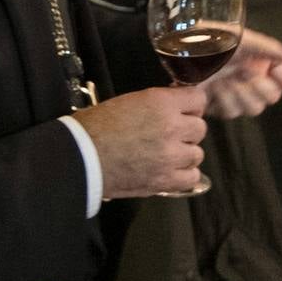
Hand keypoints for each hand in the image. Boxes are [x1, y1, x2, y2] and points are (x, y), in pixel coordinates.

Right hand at [71, 85, 207, 196]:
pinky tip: (170, 171)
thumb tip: (176, 104)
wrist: (81, 157)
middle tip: (170, 134)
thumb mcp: (131, 101)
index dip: (191, 105)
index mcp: (161, 103)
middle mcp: (172, 127)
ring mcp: (171, 156)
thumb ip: (159, 104)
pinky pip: (192, 177)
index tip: (183, 110)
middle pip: (200, 128)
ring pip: (197, 153)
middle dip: (187, 130)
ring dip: (184, 153)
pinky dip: (184, 175)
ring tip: (166, 155)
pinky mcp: (165, 180)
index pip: (198, 99)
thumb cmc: (98, 126)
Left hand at [202, 29, 281, 119]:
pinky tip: (213, 87)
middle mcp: (251, 82)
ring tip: (225, 79)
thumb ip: (267, 47)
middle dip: (259, 86)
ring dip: (239, 93)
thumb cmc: (213, 38)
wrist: (184, 48)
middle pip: (271, 97)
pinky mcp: (218, 106)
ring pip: (253, 108)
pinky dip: (223, 99)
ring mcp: (235, 96)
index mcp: (260, 64)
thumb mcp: (241, 38)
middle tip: (245, 72)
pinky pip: (230, 112)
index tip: (275, 68)